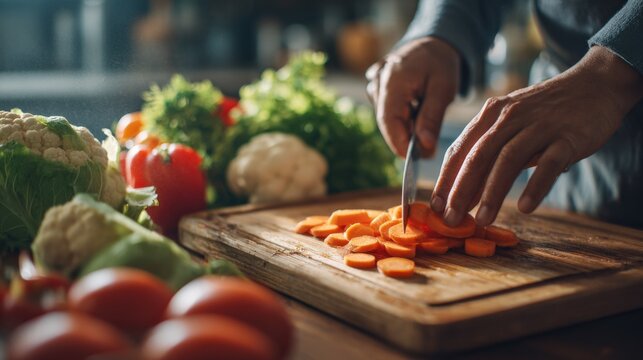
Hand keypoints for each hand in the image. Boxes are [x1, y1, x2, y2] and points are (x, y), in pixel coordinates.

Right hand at [366, 37, 460, 156]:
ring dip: (405, 127)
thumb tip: (425, 147)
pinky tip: (415, 108)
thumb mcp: (443, 89)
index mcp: (392, 80)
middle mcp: (377, 83)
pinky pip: (387, 111)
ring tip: (425, 116)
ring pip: (387, 118)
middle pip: (386, 122)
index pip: (389, 121)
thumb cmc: (440, 63)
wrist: (432, 43)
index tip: (416, 160)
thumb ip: (432, 118)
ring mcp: (374, 86)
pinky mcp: (376, 90)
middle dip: (406, 139)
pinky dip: (402, 118)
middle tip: (429, 149)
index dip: (400, 144)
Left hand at [431, 46, 642, 226]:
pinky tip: (525, 208)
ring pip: (508, 160)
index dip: (445, 179)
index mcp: (491, 114)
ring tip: (482, 220)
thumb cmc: (545, 112)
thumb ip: (488, 154)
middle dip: (460, 190)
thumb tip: (463, 194)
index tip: (435, 206)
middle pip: (478, 156)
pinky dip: (535, 186)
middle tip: (450, 219)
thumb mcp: (510, 125)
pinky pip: (548, 163)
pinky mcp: (568, 136)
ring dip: (492, 193)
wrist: (594, 85)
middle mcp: (510, 117)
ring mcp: (539, 125)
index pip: (460, 149)